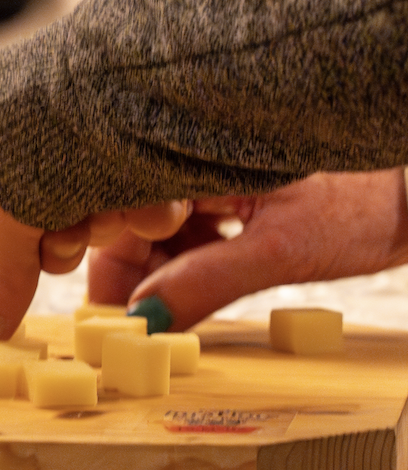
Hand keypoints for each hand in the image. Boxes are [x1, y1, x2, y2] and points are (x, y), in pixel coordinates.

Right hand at [0, 85, 189, 346]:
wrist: (156, 68)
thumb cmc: (66, 129)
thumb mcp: (19, 203)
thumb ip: (1, 269)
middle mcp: (30, 129)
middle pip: (36, 230)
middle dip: (61, 242)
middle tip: (72, 238)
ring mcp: (86, 133)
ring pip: (90, 218)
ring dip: (110, 223)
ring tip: (126, 204)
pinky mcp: (140, 138)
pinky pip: (133, 194)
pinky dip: (147, 207)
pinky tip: (162, 198)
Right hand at [88, 169, 407, 329]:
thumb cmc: (363, 205)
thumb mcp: (280, 251)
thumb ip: (205, 282)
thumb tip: (145, 321)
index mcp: (200, 147)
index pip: (123, 201)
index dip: (106, 254)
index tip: (108, 308)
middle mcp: (198, 154)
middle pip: (134, 215)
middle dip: (132, 269)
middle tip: (139, 321)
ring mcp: (215, 174)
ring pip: (158, 226)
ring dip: (157, 270)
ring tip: (170, 310)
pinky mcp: (233, 193)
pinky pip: (188, 228)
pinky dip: (183, 261)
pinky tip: (192, 289)